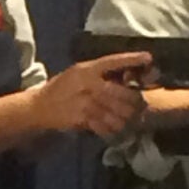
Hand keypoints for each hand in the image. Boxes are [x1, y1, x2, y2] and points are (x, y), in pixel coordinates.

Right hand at [34, 54, 149, 136]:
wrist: (39, 106)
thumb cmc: (62, 88)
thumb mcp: (78, 73)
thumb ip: (99, 74)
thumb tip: (126, 77)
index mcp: (88, 69)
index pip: (114, 61)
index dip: (132, 59)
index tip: (149, 58)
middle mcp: (88, 83)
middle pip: (121, 92)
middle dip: (135, 101)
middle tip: (142, 106)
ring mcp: (85, 102)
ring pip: (116, 111)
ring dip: (127, 118)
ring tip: (131, 120)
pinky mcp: (81, 118)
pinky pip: (105, 125)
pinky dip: (113, 129)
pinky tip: (116, 130)